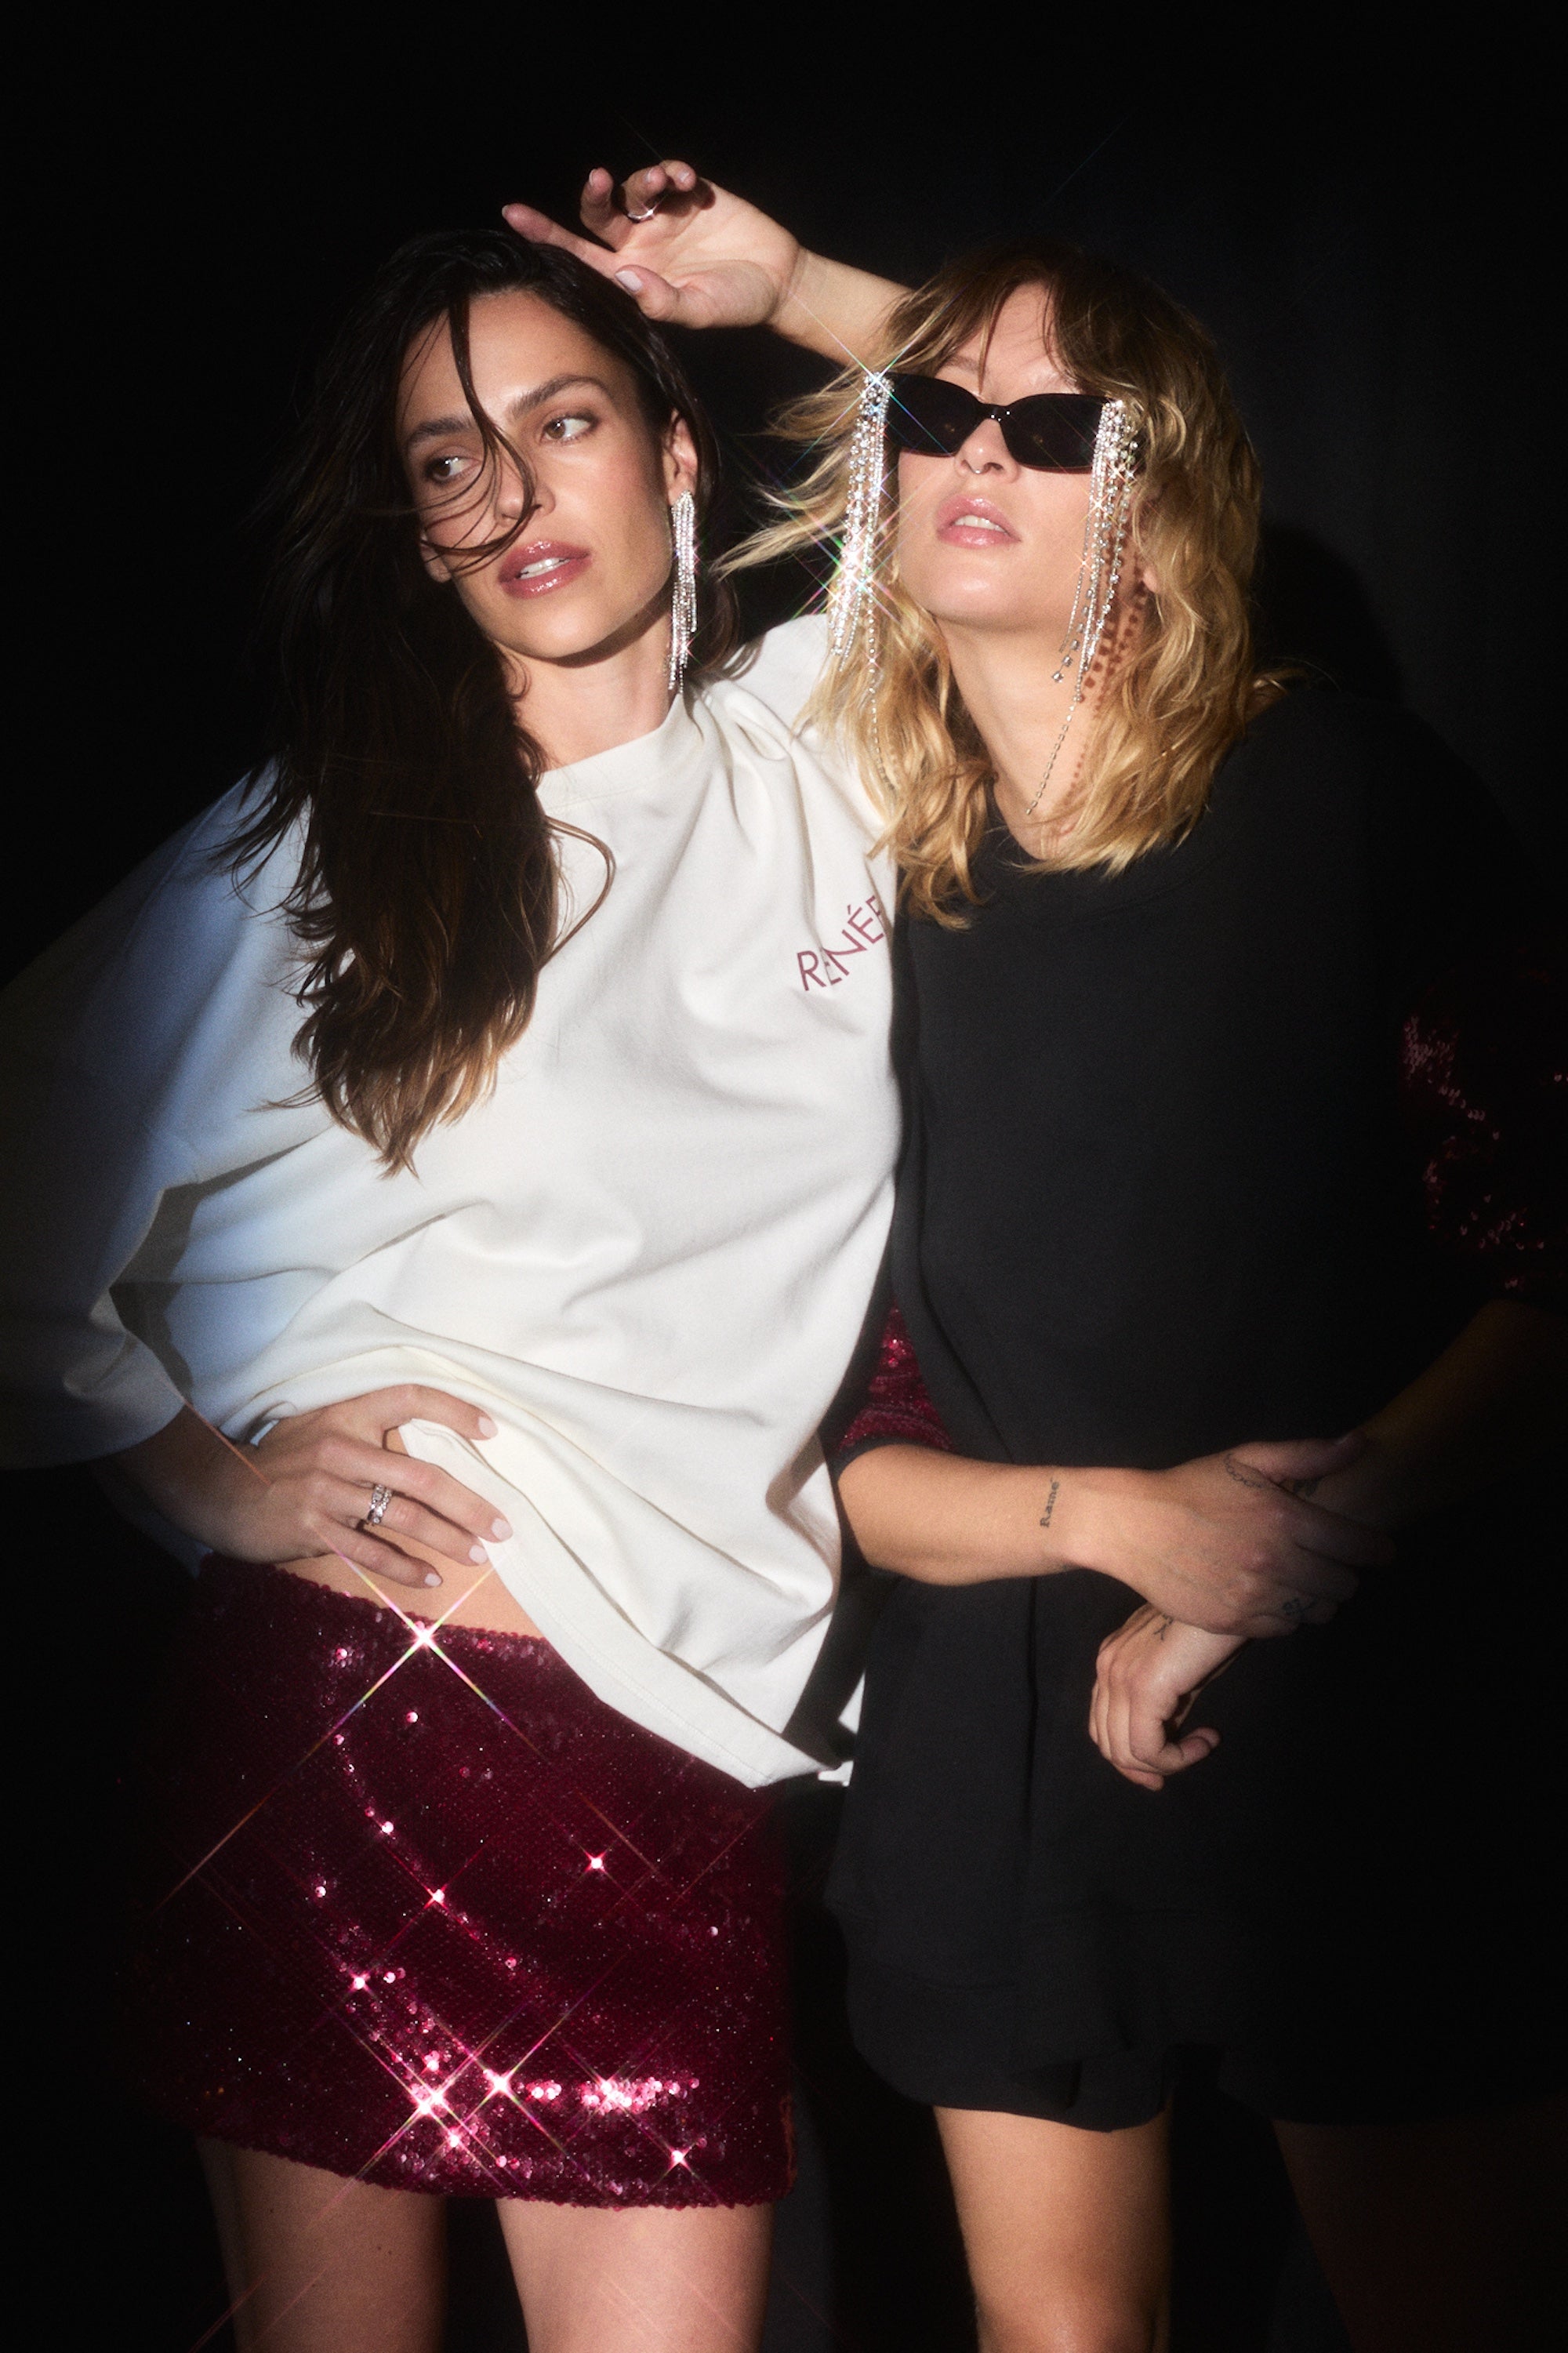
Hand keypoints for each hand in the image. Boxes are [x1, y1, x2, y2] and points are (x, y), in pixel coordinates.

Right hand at [111, 1389, 509, 1590]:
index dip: (453, 1410)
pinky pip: (370, 1550)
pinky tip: (431, 1576)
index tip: (492, 1429)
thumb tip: (429, 1454)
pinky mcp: (313, 1527)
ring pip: (403, 1516)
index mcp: (345, 1414)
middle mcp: (340, 1448)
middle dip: (470, 1504)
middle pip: (422, 1475)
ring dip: (448, 1538)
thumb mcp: (319, 1430)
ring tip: (480, 1553)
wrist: (219, 1490)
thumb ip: (365, 1435)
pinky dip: (405, 1567)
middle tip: (504, 1524)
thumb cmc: (280, 1461)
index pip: (408, 1397)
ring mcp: (326, 1490)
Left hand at [503, 161, 803, 333]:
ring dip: (644, 181)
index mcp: (632, 275)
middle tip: (601, 182)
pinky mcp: (689, 194)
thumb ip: (663, 300)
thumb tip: (627, 276)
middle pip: (597, 214)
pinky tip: (691, 183)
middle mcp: (640, 244)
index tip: (513, 215)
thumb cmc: (735, 303)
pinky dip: (675, 172)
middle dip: (593, 195)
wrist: (778, 281)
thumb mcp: (700, 310)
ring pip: (633, 189)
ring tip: (667, 183)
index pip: (581, 256)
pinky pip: (669, 174)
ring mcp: (663, 217)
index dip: (547, 236)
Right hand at [1072, 1433, 1392, 1637]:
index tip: (1380, 1552)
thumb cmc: (1193, 1488)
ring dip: (1317, 1598)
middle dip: (1344, 1575)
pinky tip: (1270, 1595)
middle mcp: (1274, 1562)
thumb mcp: (1247, 1459)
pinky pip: (1283, 1629)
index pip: (1358, 1547)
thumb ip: (1307, 1455)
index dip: (1377, 1550)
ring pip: (1317, 1612)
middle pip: (1343, 1586)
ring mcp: (1253, 1597)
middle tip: (1331, 1564)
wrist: (1134, 1526)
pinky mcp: (1232, 1622)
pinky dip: (1285, 1616)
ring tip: (1302, 1581)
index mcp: (1285, 1518)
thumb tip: (1359, 1444)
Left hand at [1090, 1605, 1241, 1788]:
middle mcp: (1106, 1667)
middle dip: (1143, 1769)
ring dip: (1167, 1763)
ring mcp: (1119, 1676)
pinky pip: (1147, 1748)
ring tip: (1201, 1746)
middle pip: (1108, 1743)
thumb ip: (1166, 1703)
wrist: (1225, 1594)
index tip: (1159, 1774)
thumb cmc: (1210, 1627)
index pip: (1102, 1725)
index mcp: (1111, 1661)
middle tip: (1181, 1766)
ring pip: (1125, 1752)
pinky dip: (1177, 1758)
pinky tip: (1205, 1741)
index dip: (1128, 1758)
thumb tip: (1168, 1738)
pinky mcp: (1142, 1687)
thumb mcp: (1182, 1671)